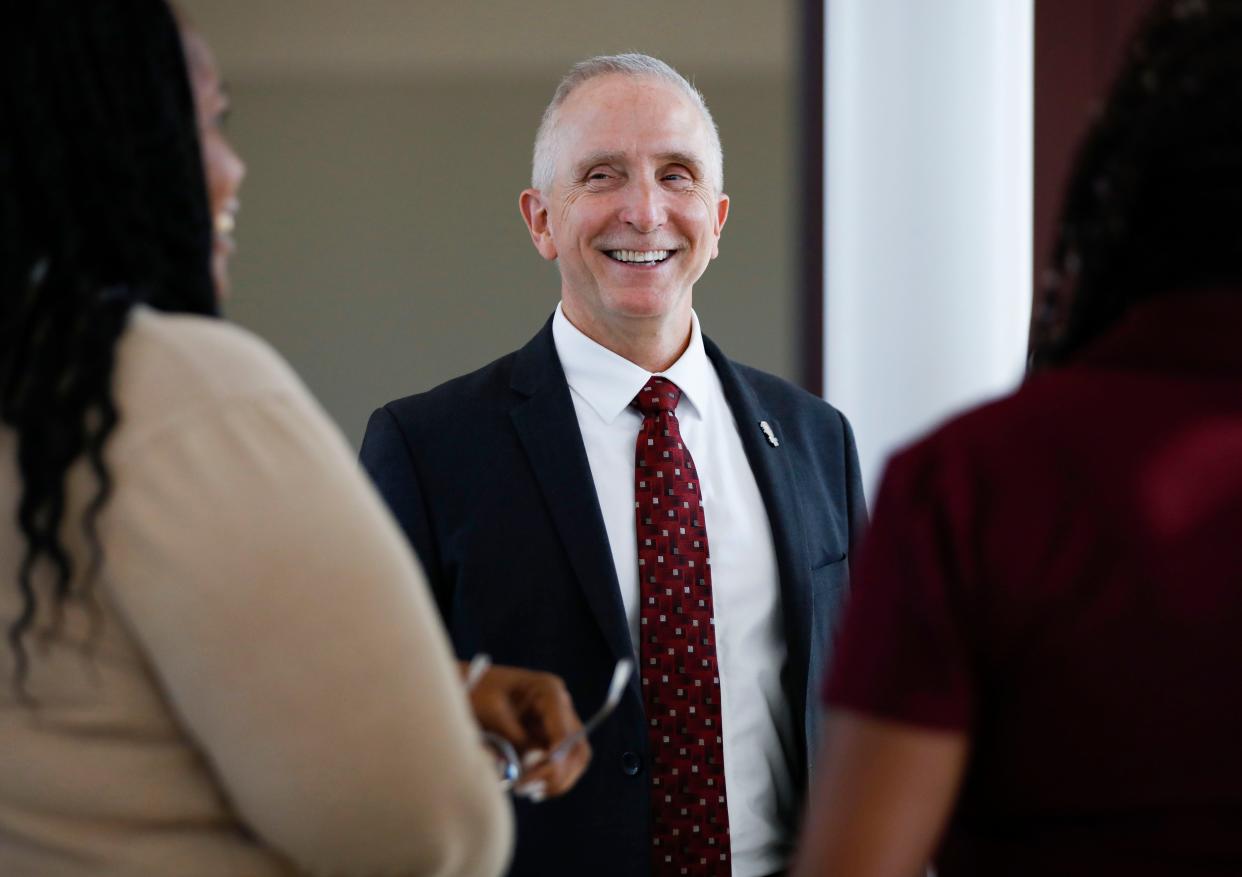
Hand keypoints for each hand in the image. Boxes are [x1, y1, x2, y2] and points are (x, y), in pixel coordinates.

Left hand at [460, 662, 591, 799]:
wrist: (469, 684)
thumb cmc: (478, 691)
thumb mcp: (492, 712)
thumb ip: (511, 738)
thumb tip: (524, 770)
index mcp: (548, 691)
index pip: (565, 732)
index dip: (556, 759)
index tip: (534, 777)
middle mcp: (560, 706)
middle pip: (576, 749)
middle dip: (557, 774)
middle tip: (529, 789)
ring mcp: (558, 721)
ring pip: (573, 760)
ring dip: (555, 780)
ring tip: (527, 790)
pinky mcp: (550, 735)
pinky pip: (560, 763)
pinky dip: (548, 778)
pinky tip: (530, 786)